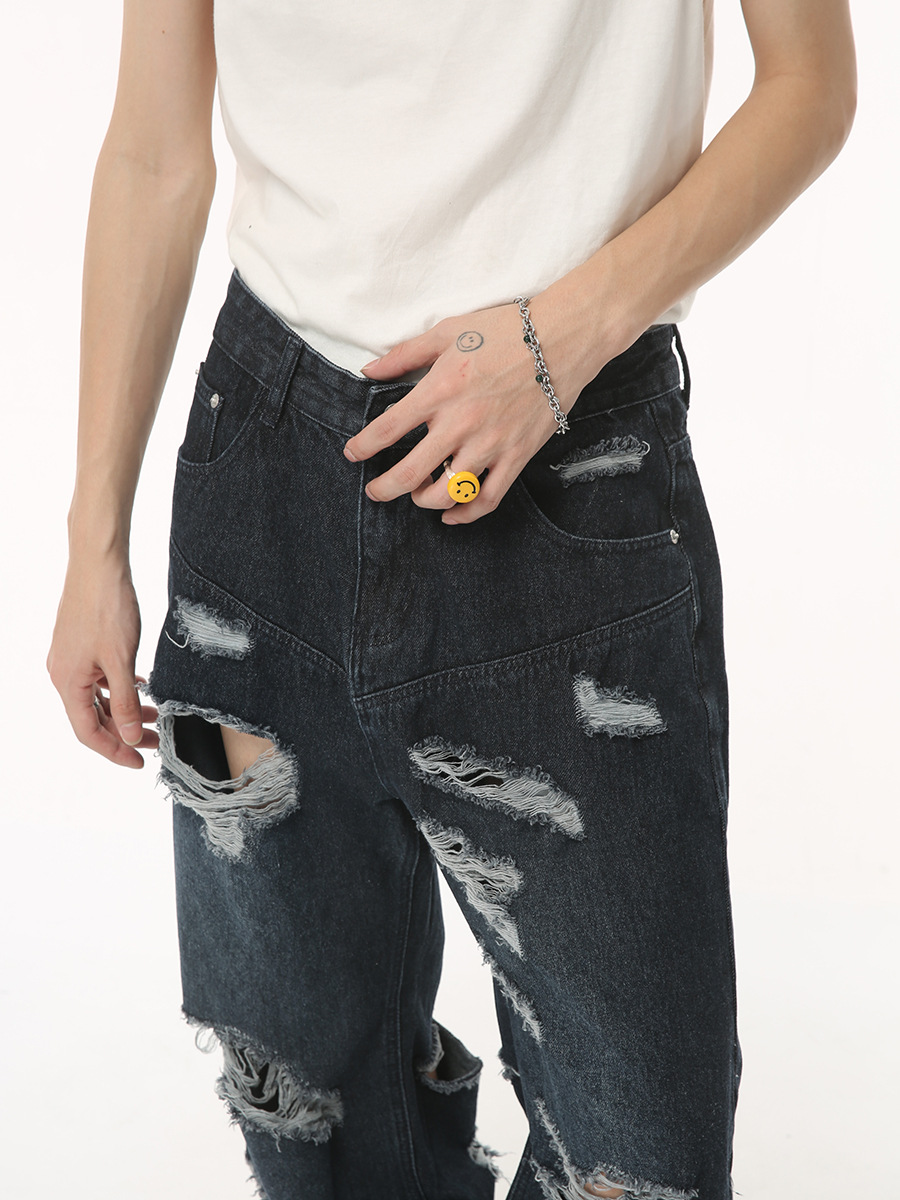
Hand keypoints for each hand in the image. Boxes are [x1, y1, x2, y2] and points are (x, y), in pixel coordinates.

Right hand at [47, 556, 158, 767]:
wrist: (99, 563)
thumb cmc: (107, 606)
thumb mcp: (120, 660)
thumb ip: (124, 702)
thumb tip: (127, 737)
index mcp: (67, 681)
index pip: (88, 732)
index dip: (114, 751)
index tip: (139, 762)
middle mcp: (63, 672)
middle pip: (92, 716)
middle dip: (123, 732)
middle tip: (155, 741)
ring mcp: (71, 657)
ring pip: (98, 696)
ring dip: (124, 709)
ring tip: (155, 716)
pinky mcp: (81, 643)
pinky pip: (98, 677)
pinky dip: (119, 687)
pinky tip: (141, 686)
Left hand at [344, 295, 592, 524]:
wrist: (562, 339)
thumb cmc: (506, 330)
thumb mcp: (448, 332)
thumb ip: (405, 355)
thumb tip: (369, 371)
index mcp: (439, 391)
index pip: (387, 430)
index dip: (363, 448)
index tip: (352, 454)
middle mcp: (461, 424)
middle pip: (410, 473)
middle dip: (384, 488)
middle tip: (374, 492)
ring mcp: (490, 444)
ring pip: (447, 493)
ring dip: (423, 500)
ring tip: (416, 494)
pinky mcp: (516, 456)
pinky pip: (487, 499)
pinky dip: (465, 513)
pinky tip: (450, 514)